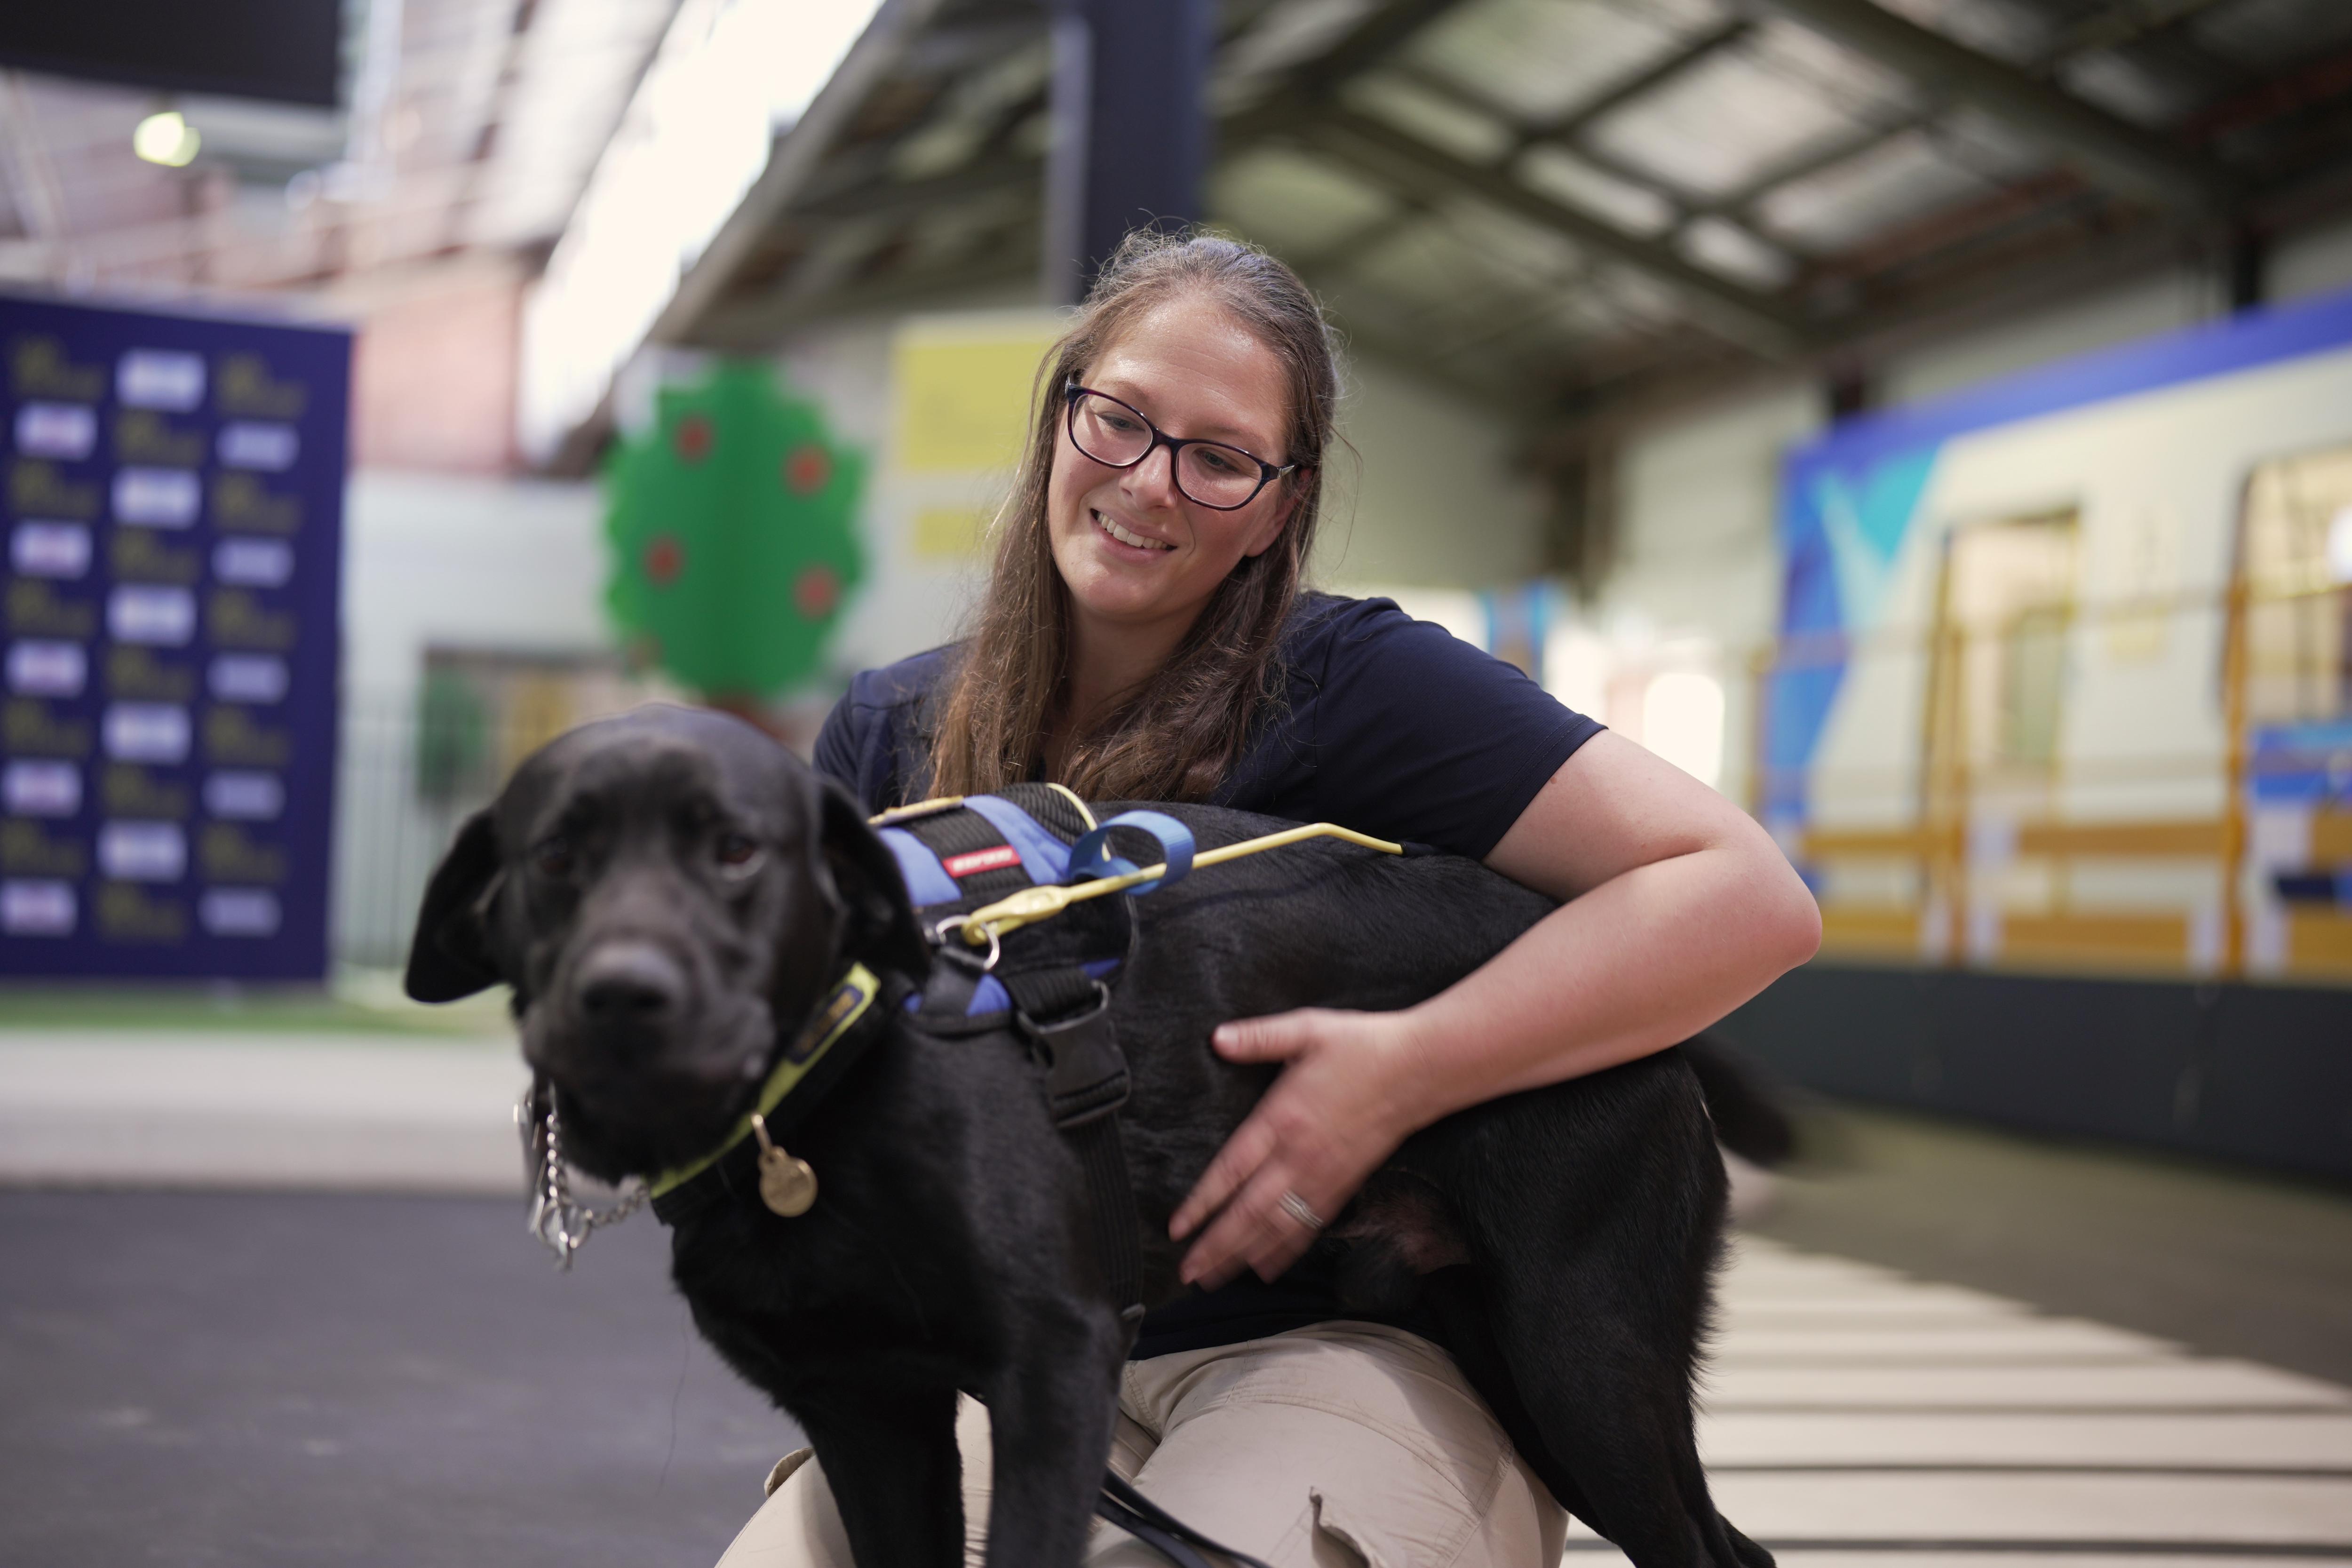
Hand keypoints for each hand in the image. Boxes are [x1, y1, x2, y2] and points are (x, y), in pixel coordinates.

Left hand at [1168, 1007, 1432, 1290]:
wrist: (1419, 1069)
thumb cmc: (1362, 1046)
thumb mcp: (1306, 1029)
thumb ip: (1258, 1037)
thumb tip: (1217, 1038)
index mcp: (1282, 1118)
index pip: (1232, 1170)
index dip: (1202, 1203)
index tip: (1178, 1227)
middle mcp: (1300, 1155)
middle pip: (1250, 1212)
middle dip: (1216, 1246)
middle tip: (1188, 1272)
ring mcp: (1324, 1175)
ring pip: (1278, 1227)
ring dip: (1244, 1255)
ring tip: (1216, 1279)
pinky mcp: (1346, 1184)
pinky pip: (1310, 1225)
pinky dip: (1286, 1250)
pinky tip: (1267, 1267)